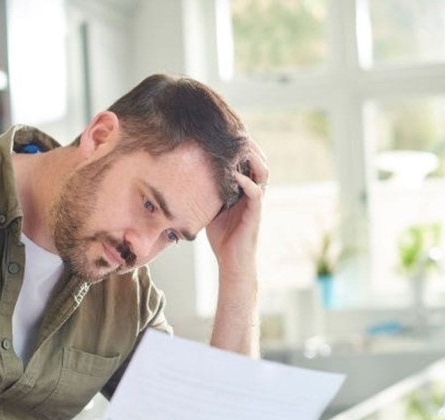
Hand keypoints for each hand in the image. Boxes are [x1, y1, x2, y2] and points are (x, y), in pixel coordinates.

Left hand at [206, 137, 268, 275]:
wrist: (231, 261)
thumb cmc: (221, 237)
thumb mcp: (209, 208)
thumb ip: (205, 192)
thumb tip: (183, 177)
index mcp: (244, 188)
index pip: (246, 161)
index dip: (239, 147)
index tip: (226, 132)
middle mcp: (253, 191)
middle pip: (258, 161)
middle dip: (248, 146)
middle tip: (235, 133)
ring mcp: (256, 201)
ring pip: (262, 172)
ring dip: (252, 158)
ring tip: (239, 147)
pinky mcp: (256, 212)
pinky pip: (256, 192)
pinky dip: (246, 181)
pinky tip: (235, 175)